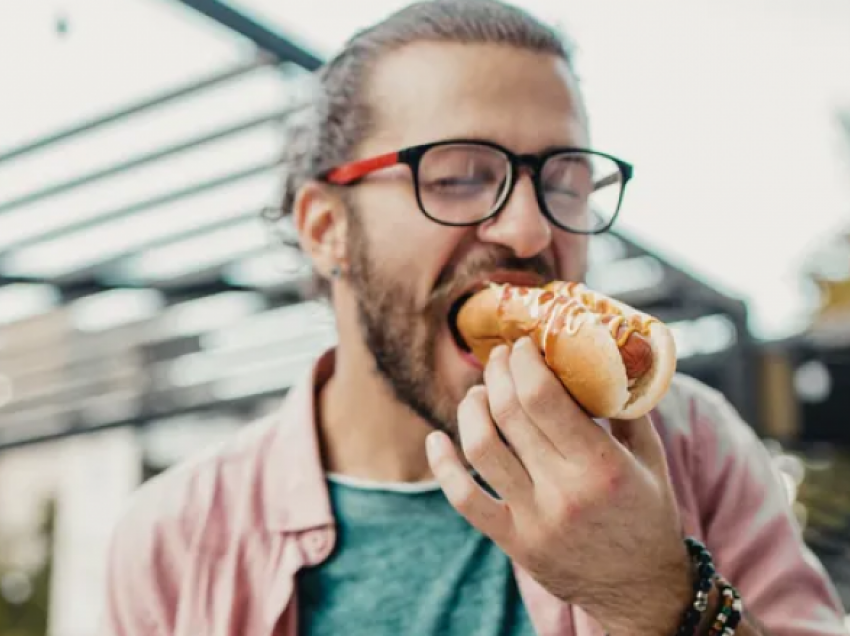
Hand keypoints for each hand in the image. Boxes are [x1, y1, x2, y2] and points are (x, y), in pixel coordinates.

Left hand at [426, 337, 691, 635]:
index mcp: (601, 466)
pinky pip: (463, 498)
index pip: (543, 397)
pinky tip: (435, 439)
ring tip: (479, 393)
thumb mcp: (652, 458)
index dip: (524, 361)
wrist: (640, 591)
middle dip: (498, 372)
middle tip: (500, 357)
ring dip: (471, 408)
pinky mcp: (512, 541)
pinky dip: (442, 466)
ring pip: (480, 447)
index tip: (523, 344)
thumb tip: (606, 356)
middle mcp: (563, 492)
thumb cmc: (648, 515)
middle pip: (508, 412)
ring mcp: (533, 519)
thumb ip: (627, 408)